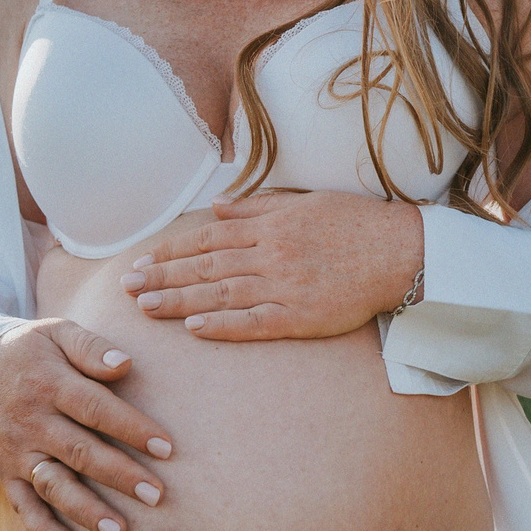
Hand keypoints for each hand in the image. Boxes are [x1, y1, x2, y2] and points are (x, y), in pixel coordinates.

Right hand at [0, 319, 173, 530]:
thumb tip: (126, 364)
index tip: (167, 448)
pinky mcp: (6, 472)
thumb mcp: (55, 333)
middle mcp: (34, 422)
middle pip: (80, 452)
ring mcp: (18, 451)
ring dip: (85, 510)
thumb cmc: (26, 350)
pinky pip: (22, 504)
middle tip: (156, 496)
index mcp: (51, 384)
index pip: (96, 408)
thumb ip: (91, 346)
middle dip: (119, 475)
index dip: (132, 429)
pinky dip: (42, 528)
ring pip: (53, 484)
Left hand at [118, 190, 423, 341]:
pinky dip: (223, 325)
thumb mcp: (306, 201)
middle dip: (164, 276)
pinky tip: (195, 329)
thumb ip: (259, 204)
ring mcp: (286, 285)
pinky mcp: (302, 316)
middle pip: (207, 265)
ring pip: (222, 293)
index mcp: (272, 225)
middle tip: (128, 287)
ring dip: (181, 300)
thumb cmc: (358, 224)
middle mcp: (273, 253)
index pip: (210, 236)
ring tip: (147, 307)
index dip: (173, 250)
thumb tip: (217, 205)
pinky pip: (255, 322)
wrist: (403, 252)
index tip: (144, 259)